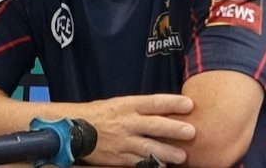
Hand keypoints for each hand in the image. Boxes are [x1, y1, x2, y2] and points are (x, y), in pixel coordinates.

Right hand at [79, 94, 195, 166]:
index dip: (172, 103)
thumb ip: (140, 108)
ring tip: (182, 156)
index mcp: (127, 105)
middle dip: (174, 129)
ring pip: (148, 147)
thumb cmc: (101, 114)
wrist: (74, 130)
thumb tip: (166, 111)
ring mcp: (123, 141)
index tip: (189, 104)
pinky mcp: (118, 157)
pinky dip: (151, 165)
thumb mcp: (119, 104)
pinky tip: (162, 166)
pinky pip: (137, 162)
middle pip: (154, 125)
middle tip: (191, 132)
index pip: (154, 102)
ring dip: (166, 153)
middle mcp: (127, 122)